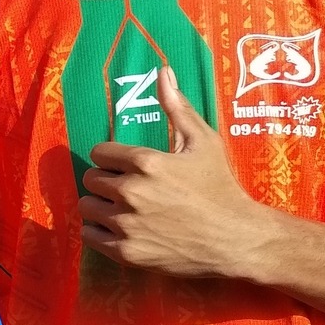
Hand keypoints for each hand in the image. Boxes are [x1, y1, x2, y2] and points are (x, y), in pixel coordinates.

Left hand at [80, 67, 274, 278]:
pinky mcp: (126, 252)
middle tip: (130, 189)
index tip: (126, 166)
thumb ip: (177, 108)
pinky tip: (118, 229)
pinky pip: (89, 236)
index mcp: (146, 162)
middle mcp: (131, 192)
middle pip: (92, 179)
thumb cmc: (222, 188)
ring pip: (87, 207)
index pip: (99, 153)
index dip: (112, 159)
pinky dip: (98, 233)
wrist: (238, 240)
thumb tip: (162, 72)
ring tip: (124, 210)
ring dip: (100, 207)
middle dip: (107, 182)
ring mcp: (127, 224)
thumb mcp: (204, 142)